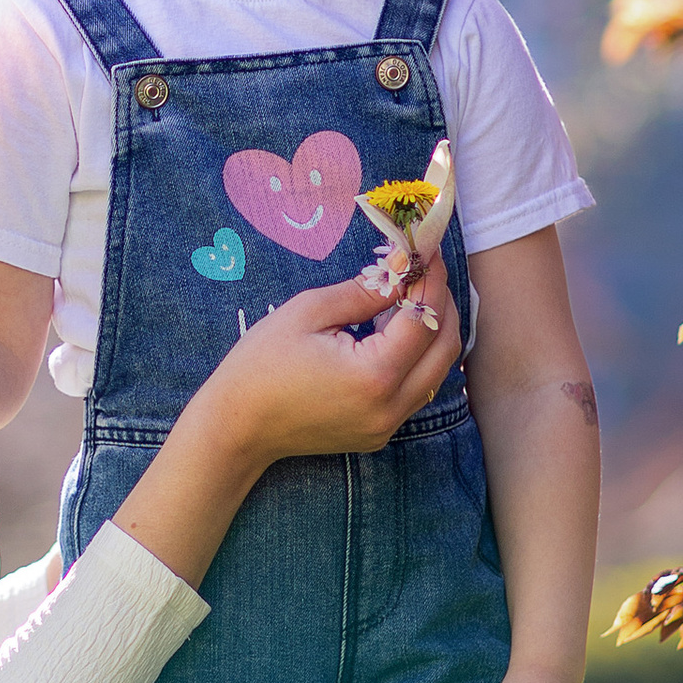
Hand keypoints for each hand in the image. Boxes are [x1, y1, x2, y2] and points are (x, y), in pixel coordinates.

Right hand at [199, 250, 462, 466]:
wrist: (236, 426)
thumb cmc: (261, 365)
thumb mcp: (308, 312)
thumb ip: (364, 290)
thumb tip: (403, 268)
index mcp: (374, 375)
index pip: (424, 318)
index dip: (430, 279)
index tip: (427, 249)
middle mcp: (390, 407)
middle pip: (446, 348)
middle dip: (442, 303)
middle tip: (425, 270)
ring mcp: (387, 425)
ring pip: (437, 371)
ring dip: (433, 331)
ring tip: (412, 296)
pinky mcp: (379, 433)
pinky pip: (416, 389)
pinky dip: (418, 357)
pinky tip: (396, 332)